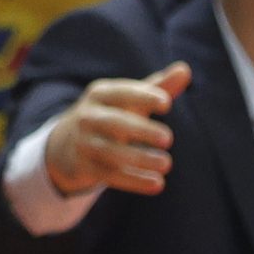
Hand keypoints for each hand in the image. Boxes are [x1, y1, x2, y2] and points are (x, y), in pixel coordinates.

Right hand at [43, 62, 191, 196]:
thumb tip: (185, 69)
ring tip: (166, 163)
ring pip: (110, 152)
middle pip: (113, 122)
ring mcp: (84, 142)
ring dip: (139, 158)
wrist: (68, 143)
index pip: (121, 93)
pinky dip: (134, 181)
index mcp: (100, 94)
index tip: (167, 103)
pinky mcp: (85, 167)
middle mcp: (88, 116)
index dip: (143, 96)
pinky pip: (109, 175)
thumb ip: (159, 86)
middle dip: (140, 130)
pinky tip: (158, 183)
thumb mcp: (130, 99)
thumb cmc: (112, 114)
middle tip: (169, 138)